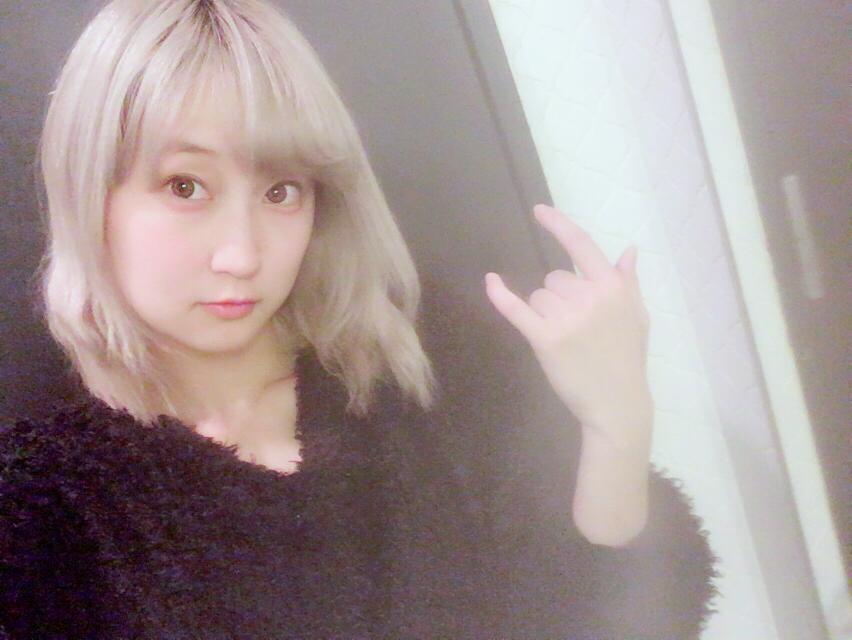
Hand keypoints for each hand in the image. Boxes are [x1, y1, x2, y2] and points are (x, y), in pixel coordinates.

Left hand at [484, 204, 651, 443]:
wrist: (617, 404)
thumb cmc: (627, 360)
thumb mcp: (637, 316)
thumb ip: (628, 282)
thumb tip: (628, 250)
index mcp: (612, 287)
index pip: (581, 245)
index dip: (558, 225)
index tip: (539, 211)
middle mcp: (589, 296)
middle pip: (554, 278)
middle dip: (559, 297)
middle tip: (577, 329)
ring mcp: (566, 317)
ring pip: (538, 297)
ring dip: (545, 313)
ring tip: (567, 340)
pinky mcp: (545, 338)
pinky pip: (517, 309)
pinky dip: (501, 296)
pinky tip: (490, 282)